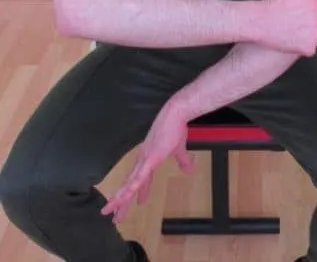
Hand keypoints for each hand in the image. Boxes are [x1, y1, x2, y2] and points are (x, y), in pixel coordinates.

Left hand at [101, 103, 193, 224]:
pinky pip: (140, 176)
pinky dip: (133, 187)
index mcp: (148, 159)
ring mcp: (145, 160)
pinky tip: (127, 196)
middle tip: (113, 216)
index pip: (139, 180)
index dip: (136, 193)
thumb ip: (184, 161)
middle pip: (129, 186)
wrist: (175, 115)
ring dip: (120, 198)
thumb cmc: (176, 129)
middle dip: (121, 202)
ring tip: (110, 211)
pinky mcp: (150, 158)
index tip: (135, 204)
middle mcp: (142, 161)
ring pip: (129, 184)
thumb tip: (190, 170)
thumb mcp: (180, 149)